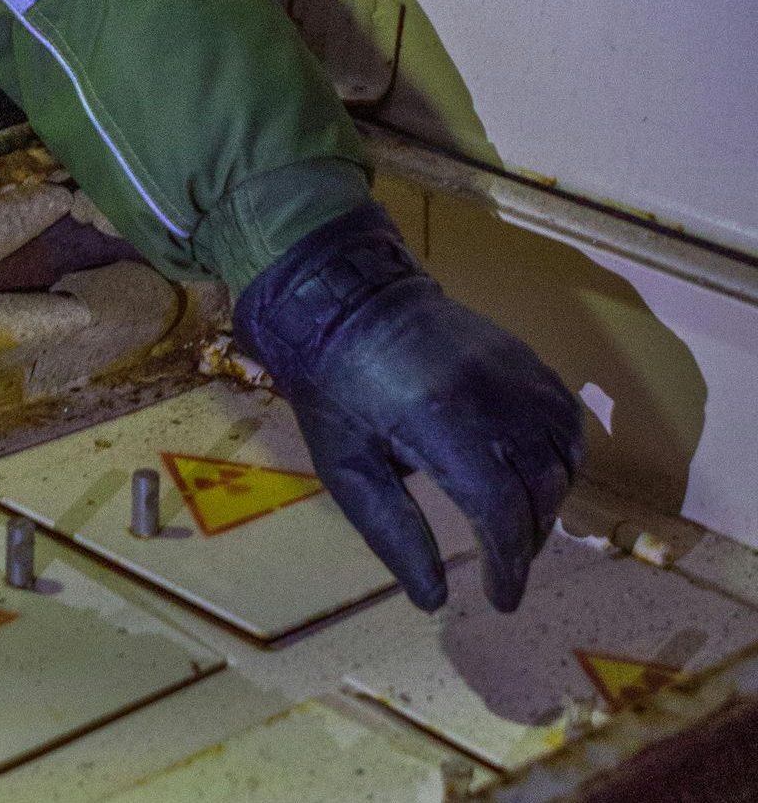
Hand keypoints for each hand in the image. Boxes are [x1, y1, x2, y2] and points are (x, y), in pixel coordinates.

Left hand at [233, 204, 582, 611]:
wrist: (344, 300)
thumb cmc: (334, 390)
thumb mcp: (346, 467)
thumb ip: (393, 531)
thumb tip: (432, 599)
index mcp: (441, 424)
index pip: (501, 510)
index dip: (509, 563)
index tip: (501, 599)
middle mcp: (492, 396)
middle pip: (540, 488)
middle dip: (529, 540)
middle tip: (507, 569)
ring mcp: (516, 371)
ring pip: (564, 455)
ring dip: (551, 502)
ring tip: (521, 531)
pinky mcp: (524, 357)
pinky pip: (566, 417)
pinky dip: (564, 457)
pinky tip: (540, 479)